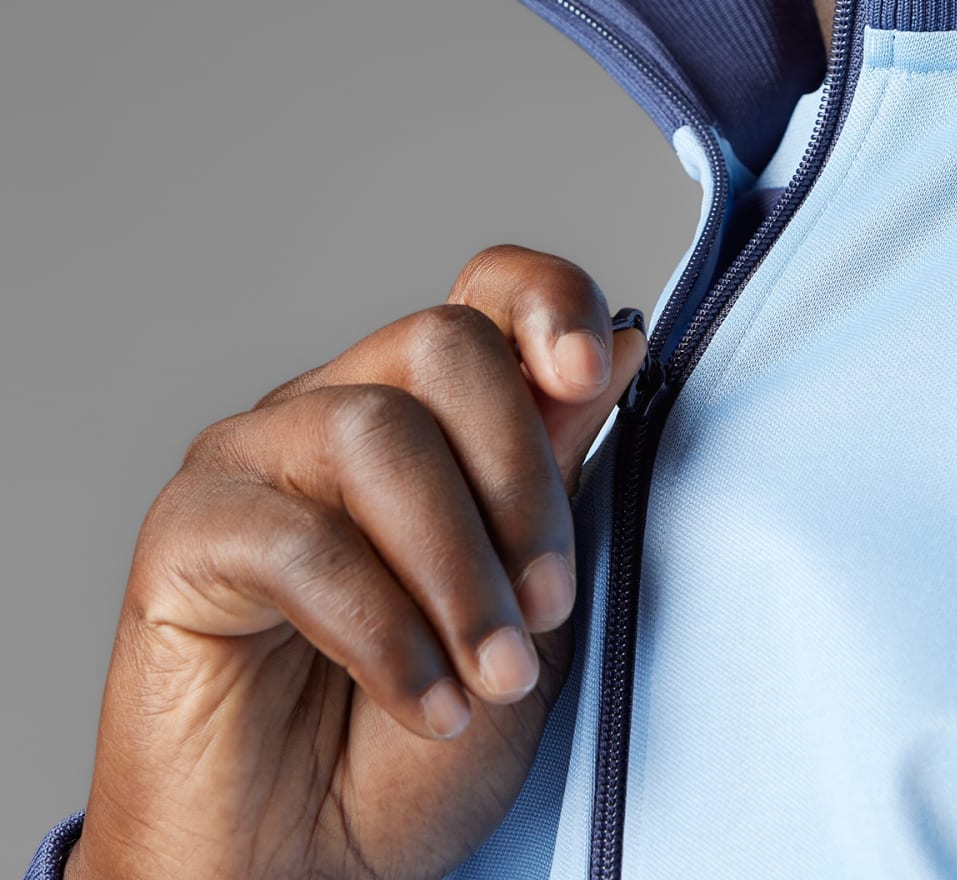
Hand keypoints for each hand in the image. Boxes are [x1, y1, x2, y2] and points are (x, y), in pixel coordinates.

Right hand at [67, 247, 649, 879]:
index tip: (591, 371)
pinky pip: (295, 538)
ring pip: (376, 434)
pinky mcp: (185, 535)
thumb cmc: (414, 747)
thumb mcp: (528, 609)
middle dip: (520, 477)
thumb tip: (616, 346)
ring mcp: (253, 459)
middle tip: (551, 605)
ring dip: (457, 567)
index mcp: (431, 407)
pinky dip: (382, 628)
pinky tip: (425, 701)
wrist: (301, 878)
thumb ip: (558, 472)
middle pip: (443, 345)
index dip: (547, 301)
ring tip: (493, 675)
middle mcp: (338, 405)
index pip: (488, 290)